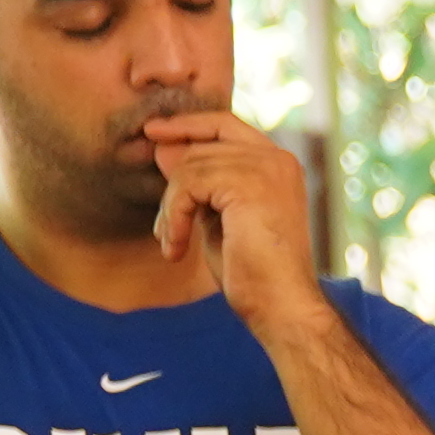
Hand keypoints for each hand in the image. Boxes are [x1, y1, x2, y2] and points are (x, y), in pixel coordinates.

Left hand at [138, 104, 323, 321]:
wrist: (281, 309)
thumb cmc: (254, 275)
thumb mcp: (220, 219)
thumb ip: (200, 185)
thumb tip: (162, 148)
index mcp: (278, 166)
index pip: (224, 125)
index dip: (187, 125)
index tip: (153, 133)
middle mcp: (277, 160)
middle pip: (201, 147)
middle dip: (173, 187)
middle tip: (164, 230)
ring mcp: (266, 169)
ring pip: (190, 166)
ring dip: (171, 208)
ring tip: (173, 244)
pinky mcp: (248, 184)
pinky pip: (188, 184)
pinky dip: (174, 216)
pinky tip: (178, 248)